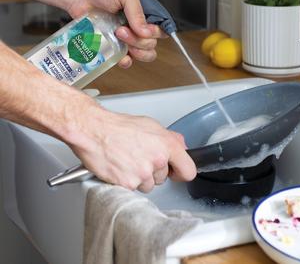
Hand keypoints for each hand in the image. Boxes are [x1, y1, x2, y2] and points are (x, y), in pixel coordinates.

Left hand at [67, 0, 166, 67]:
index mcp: (146, 14)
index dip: (155, 34)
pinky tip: (120, 55)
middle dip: (139, 41)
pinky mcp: (115, 47)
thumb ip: (137, 11)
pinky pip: (127, 60)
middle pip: (151, 44)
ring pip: (143, 55)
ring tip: (118, 38)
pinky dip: (125, 61)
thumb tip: (145, 31)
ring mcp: (128, 39)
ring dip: (134, 51)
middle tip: (122, 30)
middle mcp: (139, 28)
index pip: (161, 30)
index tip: (143, 30)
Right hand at [70, 107, 196, 191]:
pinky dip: (126, 181)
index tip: (176, 172)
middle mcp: (157, 160)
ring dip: (140, 178)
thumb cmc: (119, 126)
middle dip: (153, 171)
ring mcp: (143, 174)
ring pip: (148, 185)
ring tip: (128, 161)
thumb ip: (169, 138)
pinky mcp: (128, 184)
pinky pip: (133, 190)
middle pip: (163, 178)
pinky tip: (120, 167)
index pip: (188, 171)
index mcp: (167, 145)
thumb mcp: (151, 125)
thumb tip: (181, 147)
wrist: (95, 131)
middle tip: (139, 157)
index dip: (181, 172)